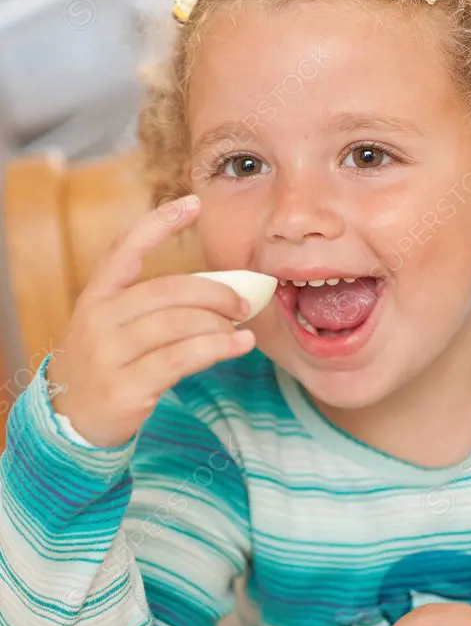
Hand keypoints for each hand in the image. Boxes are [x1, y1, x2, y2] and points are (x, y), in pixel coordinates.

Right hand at [46, 196, 255, 447]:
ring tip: (242, 326)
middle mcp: (99, 320)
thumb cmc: (105, 368)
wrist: (71, 422)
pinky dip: (218, 347)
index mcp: (95, 297)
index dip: (159, 223)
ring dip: (220, 322)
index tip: (193, 203)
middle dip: (214, 292)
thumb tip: (219, 291)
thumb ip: (150, 307)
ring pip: (179, 324)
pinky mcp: (127, 386)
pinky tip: (240, 344)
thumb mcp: (111, 328)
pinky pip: (182, 358)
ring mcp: (110, 353)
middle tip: (244, 301)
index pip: (124, 249)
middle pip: (167, 290)